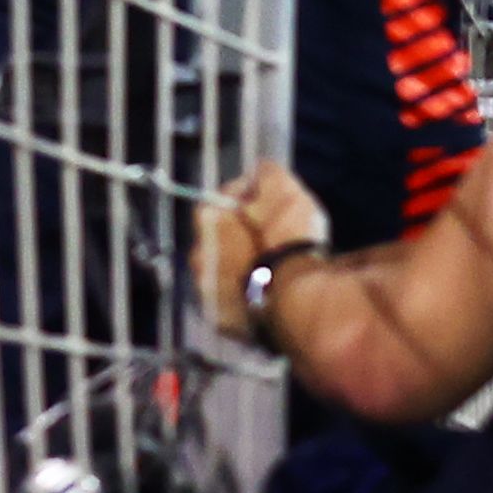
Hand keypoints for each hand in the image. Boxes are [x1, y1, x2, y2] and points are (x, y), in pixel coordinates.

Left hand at [196, 163, 332, 337]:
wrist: (294, 302)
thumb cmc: (289, 242)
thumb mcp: (287, 193)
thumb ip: (269, 176)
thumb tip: (260, 169)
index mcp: (209, 220)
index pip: (220, 199)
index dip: (245, 200)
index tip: (267, 204)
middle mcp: (198, 256)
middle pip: (218, 240)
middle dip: (239, 238)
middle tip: (271, 241)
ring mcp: (207, 292)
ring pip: (223, 273)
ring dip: (241, 269)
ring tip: (272, 272)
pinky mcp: (221, 322)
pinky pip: (232, 301)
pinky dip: (245, 295)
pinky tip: (269, 294)